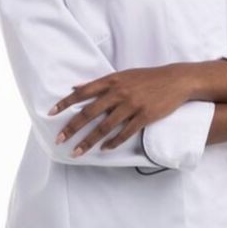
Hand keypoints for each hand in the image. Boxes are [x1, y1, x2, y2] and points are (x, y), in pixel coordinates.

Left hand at [47, 64, 192, 157]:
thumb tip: (75, 86)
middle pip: (89, 112)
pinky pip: (125, 132)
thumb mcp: (122, 75)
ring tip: (77, 152)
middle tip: (59, 139)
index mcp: (111, 81)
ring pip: (104, 126)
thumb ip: (98, 83)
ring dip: (89, 141)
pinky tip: (104, 149)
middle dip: (72, 127)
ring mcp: (132, 105)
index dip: (65, 103)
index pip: (82, 92)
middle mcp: (119, 92)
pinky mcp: (144, 116)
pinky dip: (113, 142)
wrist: (175, 80)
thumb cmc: (146, 78)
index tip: (50, 113)